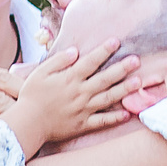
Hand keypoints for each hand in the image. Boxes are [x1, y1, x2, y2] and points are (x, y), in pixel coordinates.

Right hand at [1, 41, 140, 156]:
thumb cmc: (31, 96)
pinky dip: (115, 118)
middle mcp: (79, 93)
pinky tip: (128, 113)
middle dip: (121, 68)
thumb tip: (74, 51)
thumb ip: (58, 61)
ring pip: (108, 98)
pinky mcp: (83, 125)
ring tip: (138, 82)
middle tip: (136, 60)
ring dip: (124, 90)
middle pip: (104, 79)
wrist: (27, 123)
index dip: (103, 51)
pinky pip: (102, 121)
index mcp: (69, 79)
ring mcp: (83, 110)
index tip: (116, 41)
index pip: (90, 62)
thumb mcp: (40, 73)